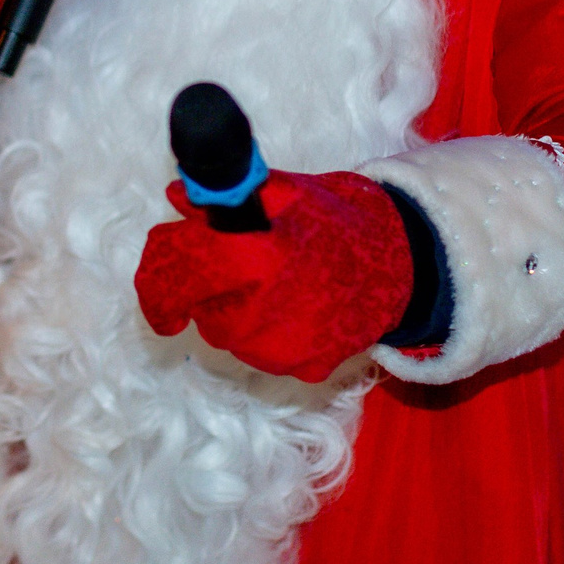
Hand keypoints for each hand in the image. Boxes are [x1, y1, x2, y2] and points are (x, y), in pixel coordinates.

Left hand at [135, 171, 414, 383]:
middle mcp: (260, 313)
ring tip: (278, 281)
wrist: (406, 265)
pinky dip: (264, 330)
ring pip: (225, 332)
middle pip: (198, 307)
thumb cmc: (339, 221)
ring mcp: (280, 349)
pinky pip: (258, 351)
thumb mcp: (285, 194)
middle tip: (234, 265)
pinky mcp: (301, 369)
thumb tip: (177, 198)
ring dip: (234, 308)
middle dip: (203, 285)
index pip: (174, 271)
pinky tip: (296, 306)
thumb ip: (226, 197)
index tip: (158, 275)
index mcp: (253, 259)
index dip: (156, 269)